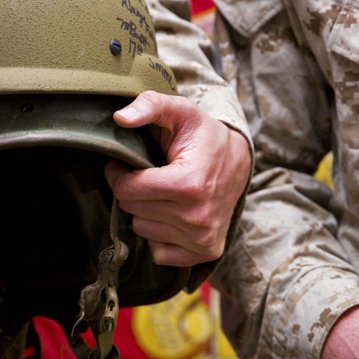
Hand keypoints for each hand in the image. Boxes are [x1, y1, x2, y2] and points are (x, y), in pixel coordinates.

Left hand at [104, 91, 251, 267]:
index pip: (127, 190)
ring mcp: (202, 239)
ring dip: (146, 211)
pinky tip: (172, 214)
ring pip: (141, 229)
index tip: (125, 164)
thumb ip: (150, 105)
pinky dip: (159, 234)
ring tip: (164, 193)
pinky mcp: (204, 252)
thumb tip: (120, 118)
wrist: (239, 162)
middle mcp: (197, 218)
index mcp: (189, 184)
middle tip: (147, 176)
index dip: (118, 174)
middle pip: (132, 210)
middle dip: (133, 190)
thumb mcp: (181, 111)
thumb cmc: (204, 136)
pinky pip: (158, 251)